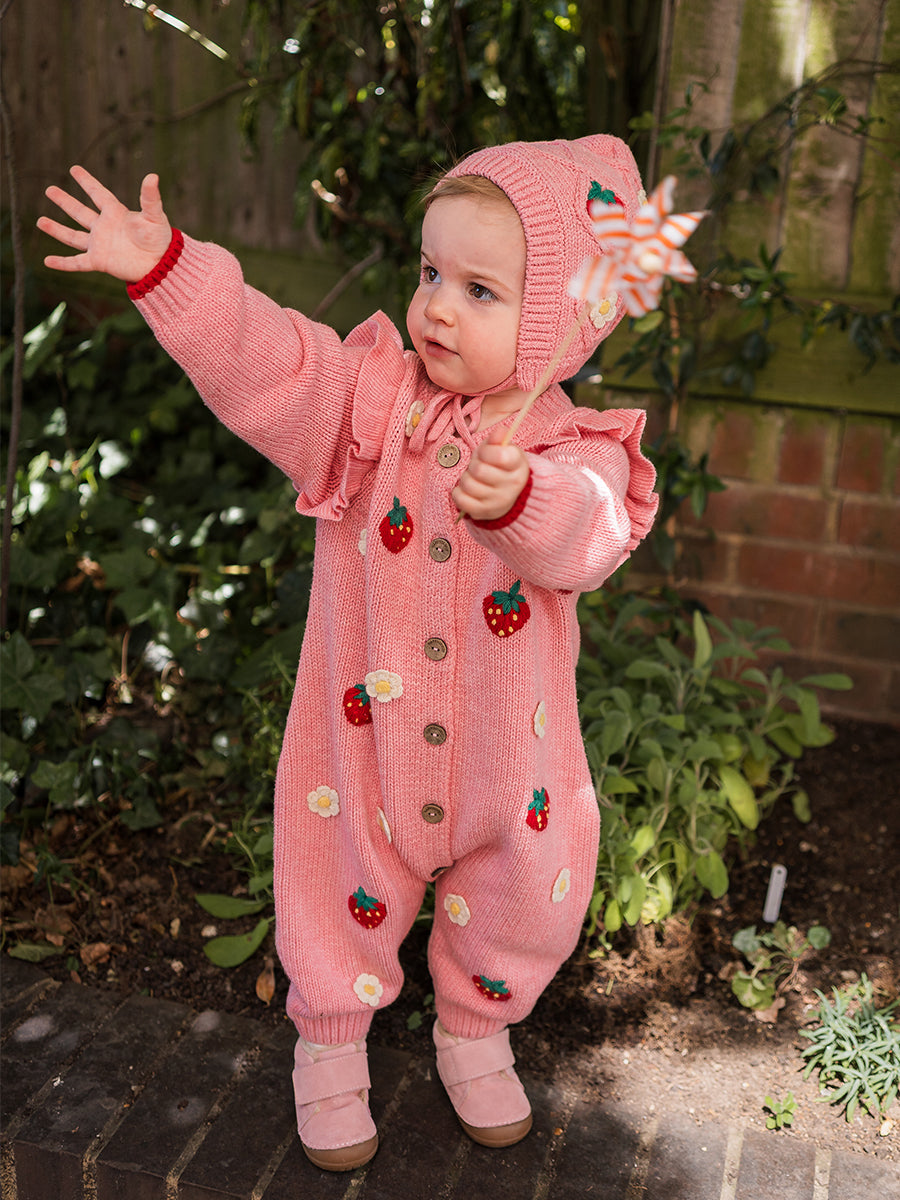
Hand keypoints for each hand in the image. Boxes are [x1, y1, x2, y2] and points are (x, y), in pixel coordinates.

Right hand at [37, 165, 171, 282]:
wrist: (161, 266)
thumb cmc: (160, 240)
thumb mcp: (154, 216)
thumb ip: (150, 197)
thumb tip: (152, 176)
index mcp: (116, 213)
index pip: (98, 194)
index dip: (87, 181)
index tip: (74, 169)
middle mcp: (104, 228)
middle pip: (80, 212)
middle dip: (64, 201)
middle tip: (49, 189)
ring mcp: (100, 245)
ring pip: (73, 236)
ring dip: (57, 229)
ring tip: (40, 221)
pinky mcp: (99, 262)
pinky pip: (76, 263)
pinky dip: (62, 263)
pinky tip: (47, 261)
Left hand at [452, 426, 529, 521]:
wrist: (508, 496)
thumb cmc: (501, 467)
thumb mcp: (503, 449)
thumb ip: (500, 438)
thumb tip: (500, 431)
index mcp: (518, 466)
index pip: (499, 456)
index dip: (486, 452)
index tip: (485, 454)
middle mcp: (511, 486)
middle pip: (479, 470)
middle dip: (473, 465)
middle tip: (478, 467)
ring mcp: (498, 501)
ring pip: (468, 484)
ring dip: (466, 478)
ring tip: (473, 478)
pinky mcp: (483, 512)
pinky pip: (461, 499)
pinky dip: (458, 492)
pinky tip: (466, 490)